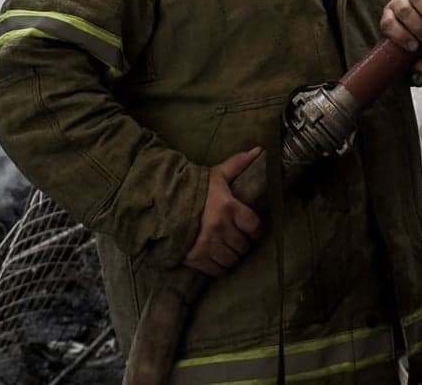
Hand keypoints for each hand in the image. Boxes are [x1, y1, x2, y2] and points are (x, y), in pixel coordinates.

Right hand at [184, 148, 262, 274]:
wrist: (161, 202)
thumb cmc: (193, 188)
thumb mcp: (216, 174)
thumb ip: (238, 164)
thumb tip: (260, 150)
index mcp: (228, 207)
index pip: (254, 226)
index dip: (255, 230)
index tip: (250, 229)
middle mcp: (220, 228)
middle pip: (243, 246)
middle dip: (241, 243)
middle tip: (236, 238)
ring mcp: (208, 245)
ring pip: (232, 260)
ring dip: (231, 256)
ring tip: (226, 248)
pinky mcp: (196, 258)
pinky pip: (217, 270)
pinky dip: (219, 266)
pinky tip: (215, 257)